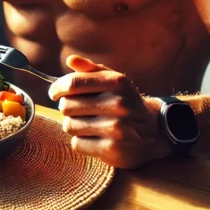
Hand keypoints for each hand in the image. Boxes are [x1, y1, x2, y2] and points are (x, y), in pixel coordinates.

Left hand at [48, 55, 170, 168]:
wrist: (154, 131)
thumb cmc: (126, 102)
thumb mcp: (114, 81)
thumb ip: (91, 70)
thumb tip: (71, 60)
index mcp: (116, 82)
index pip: (72, 83)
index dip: (57, 88)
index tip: (54, 94)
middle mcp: (117, 103)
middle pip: (67, 106)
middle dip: (68, 109)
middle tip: (78, 111)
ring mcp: (116, 128)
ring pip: (70, 126)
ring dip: (74, 126)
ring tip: (88, 125)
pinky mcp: (113, 149)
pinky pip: (77, 144)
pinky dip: (81, 142)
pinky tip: (94, 138)